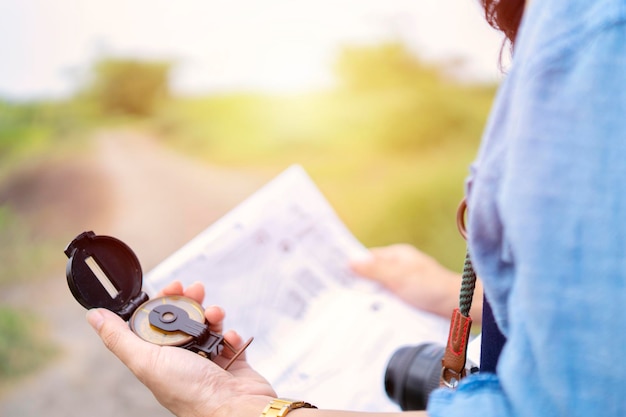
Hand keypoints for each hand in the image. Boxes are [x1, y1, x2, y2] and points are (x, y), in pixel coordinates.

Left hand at [86, 281, 275, 416]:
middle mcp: (180, 360)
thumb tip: (94, 317)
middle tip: (196, 290)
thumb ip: (119, 338)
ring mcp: (206, 361)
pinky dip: (230, 335)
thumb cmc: (190, 391)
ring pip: (207, 327)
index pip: (155, 323)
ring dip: (212, 315)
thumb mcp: (147, 360)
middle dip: (190, 302)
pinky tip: (229, 338)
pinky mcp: (230, 362)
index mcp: (157, 360)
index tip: (171, 287)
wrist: (234, 407)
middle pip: (183, 321)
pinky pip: (229, 341)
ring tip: (216, 314)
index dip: (162, 302)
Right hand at [350, 244, 481, 321]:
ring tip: (350, 308)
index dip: (352, 265)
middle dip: (359, 285)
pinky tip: (372, 316)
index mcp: (397, 256)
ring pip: (381, 290)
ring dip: (371, 299)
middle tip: (337, 295)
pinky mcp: (411, 300)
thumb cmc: (432, 287)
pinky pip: (390, 302)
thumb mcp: (399, 276)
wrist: (461, 308)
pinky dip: (382, 307)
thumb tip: (350, 261)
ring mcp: (406, 284)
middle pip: (373, 275)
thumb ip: (375, 270)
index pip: (368, 258)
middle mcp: (400, 268)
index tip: (333, 275)